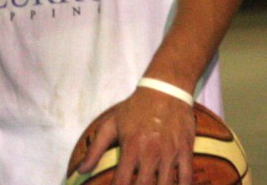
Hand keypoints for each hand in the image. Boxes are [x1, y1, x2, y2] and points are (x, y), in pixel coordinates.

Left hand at [75, 89, 195, 184]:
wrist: (165, 90)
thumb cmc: (135, 109)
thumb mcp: (110, 125)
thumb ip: (95, 149)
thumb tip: (81, 170)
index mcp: (130, 148)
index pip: (122, 182)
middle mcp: (150, 153)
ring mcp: (169, 153)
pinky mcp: (185, 151)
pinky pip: (186, 177)